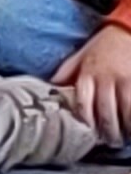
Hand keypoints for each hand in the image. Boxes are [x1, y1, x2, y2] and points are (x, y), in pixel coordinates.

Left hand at [63, 21, 130, 142]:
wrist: (127, 31)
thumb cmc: (103, 45)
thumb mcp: (81, 55)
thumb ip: (67, 71)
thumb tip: (50, 85)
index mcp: (88, 73)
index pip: (83, 101)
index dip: (85, 119)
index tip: (89, 131)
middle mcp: (106, 78)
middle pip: (105, 111)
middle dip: (108, 130)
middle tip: (109, 142)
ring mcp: (125, 81)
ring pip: (125, 111)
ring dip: (125, 128)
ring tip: (124, 138)